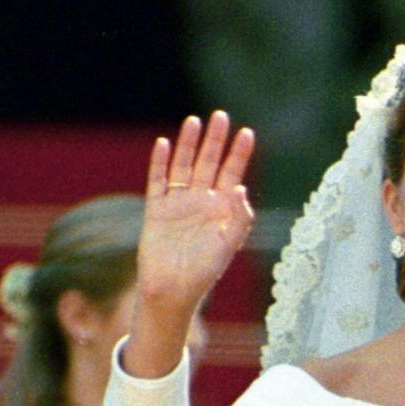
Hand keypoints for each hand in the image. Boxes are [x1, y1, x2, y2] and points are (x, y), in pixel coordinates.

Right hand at [126, 112, 255, 372]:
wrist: (173, 289)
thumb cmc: (204, 271)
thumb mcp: (229, 244)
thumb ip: (239, 217)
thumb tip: (240, 187)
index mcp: (221, 210)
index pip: (233, 174)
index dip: (240, 155)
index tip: (248, 133)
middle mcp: (200, 202)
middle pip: (209, 163)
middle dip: (216, 141)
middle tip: (221, 116)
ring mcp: (177, 203)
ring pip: (183, 166)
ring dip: (188, 144)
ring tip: (194, 121)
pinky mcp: (156, 209)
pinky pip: (158, 181)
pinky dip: (159, 163)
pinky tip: (163, 144)